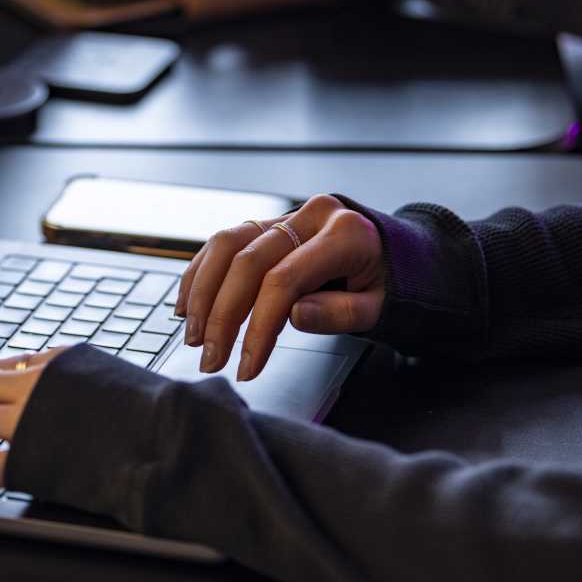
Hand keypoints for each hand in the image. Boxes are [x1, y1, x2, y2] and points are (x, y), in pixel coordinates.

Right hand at [174, 194, 384, 379]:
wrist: (392, 254)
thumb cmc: (385, 285)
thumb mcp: (378, 307)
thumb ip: (340, 313)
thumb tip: (293, 316)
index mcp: (343, 234)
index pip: (284, 280)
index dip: (259, 326)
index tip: (247, 365)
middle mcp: (310, 216)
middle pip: (247, 262)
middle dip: (222, 315)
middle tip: (210, 357)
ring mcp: (285, 216)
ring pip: (227, 245)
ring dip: (202, 293)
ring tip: (193, 334)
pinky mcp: (267, 224)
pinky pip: (224, 243)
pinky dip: (201, 273)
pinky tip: (189, 305)